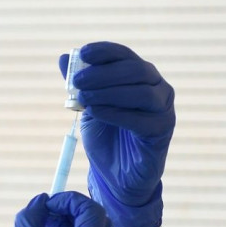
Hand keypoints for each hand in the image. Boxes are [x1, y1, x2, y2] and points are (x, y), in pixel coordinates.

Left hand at [60, 42, 174, 226]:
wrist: (115, 174)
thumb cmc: (105, 137)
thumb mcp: (88, 107)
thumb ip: (79, 84)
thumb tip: (63, 58)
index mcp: (139, 77)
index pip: (125, 56)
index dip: (105, 52)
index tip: (82, 53)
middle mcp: (157, 88)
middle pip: (135, 71)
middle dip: (103, 73)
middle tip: (78, 82)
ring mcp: (163, 109)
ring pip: (142, 92)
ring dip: (109, 92)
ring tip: (83, 99)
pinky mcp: (162, 131)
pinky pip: (142, 119)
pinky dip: (116, 113)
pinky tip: (95, 113)